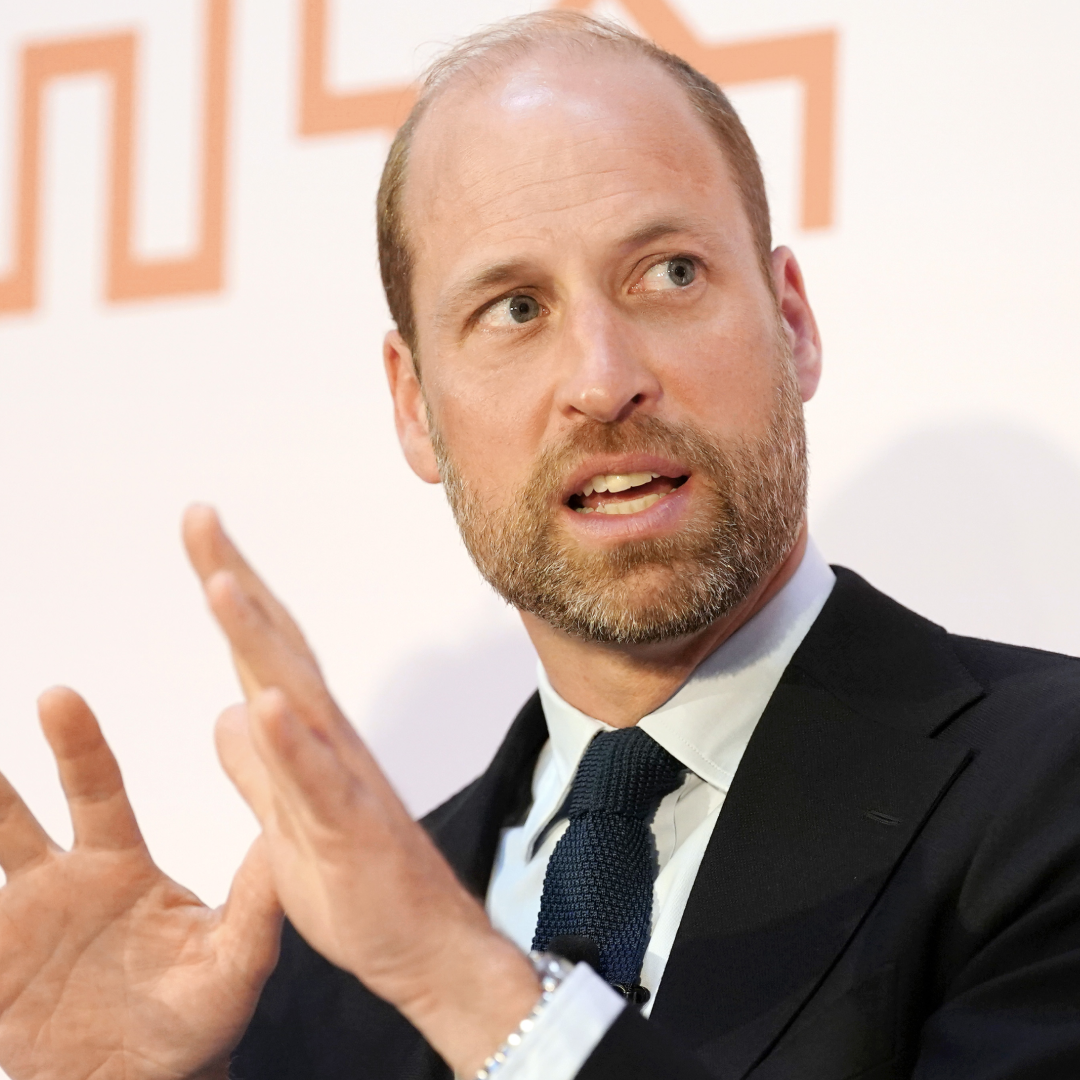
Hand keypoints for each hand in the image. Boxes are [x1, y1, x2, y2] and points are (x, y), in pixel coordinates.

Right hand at [0, 688, 280, 1079]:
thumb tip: (286, 836)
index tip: (56, 695)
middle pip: (12, 816)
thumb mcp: (232, 962)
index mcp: (120, 866)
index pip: (96, 790)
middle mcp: (62, 882)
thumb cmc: (199, 1019)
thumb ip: (255, 902)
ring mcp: (18, 925)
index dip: (77, 746)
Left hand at [183, 506, 540, 1076]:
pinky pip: (319, 782)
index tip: (202, 535)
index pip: (264, 650)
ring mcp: (344, 781)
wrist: (426, 947)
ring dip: (257, 639)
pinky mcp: (352, 831)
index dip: (232, 591)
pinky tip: (264, 702)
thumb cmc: (362, 885)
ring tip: (219, 583)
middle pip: (278, 647)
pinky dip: (292, 742)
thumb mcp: (284, 822)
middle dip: (234, 580)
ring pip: (297, 698)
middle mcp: (330, 741)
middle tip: (199, 517)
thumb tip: (228, 712)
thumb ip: (257, 768)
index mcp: (310, 738)